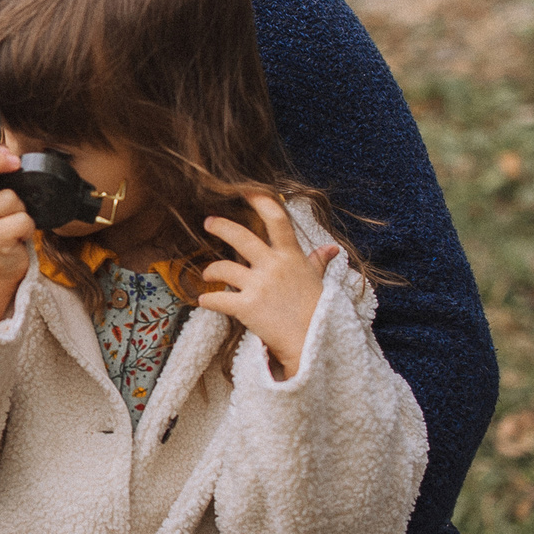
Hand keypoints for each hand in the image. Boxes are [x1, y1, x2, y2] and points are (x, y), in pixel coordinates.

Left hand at [197, 193, 338, 377]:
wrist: (315, 344)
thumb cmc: (318, 312)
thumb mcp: (318, 282)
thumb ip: (318, 262)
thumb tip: (330, 248)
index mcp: (291, 257)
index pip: (276, 220)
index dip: (260, 201)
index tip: (245, 189)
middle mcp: (274, 267)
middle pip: (240, 237)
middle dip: (220, 226)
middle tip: (208, 222)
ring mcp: (259, 287)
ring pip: (223, 268)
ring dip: (211, 270)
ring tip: (208, 274)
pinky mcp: (247, 308)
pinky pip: (217, 300)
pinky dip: (207, 301)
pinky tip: (203, 301)